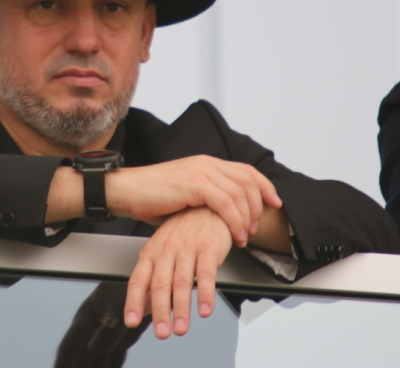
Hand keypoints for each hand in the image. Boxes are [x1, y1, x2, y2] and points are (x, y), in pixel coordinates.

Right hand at [106, 155, 280, 247]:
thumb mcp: (184, 196)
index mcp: (205, 163)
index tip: (274, 203)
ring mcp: (201, 171)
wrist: (125, 191)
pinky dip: (235, 221)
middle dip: (258, 206)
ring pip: (240, 193)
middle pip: (248, 180)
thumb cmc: (150, 197)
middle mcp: (206, 163)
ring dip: (247, 218)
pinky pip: (226, 203)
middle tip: (256, 228)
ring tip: (244, 236)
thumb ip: (205, 200)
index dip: (264, 187)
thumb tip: (221, 217)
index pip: (245, 170)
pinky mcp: (194, 184)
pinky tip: (235, 234)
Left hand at [123, 207, 232, 338]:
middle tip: (162, 332)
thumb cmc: (184, 230)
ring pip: (182, 282)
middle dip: (160, 311)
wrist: (207, 204)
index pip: (139, 279)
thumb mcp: (163, 252)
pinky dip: (206, 293)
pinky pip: (207, 273)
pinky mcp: (208, 247)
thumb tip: (144, 309)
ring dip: (182, 308)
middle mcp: (167, 250)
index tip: (131, 321)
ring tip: (181, 328)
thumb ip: (153, 280)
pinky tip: (205, 310)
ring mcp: (187, 248)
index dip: (134, 301)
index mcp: (152, 252)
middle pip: (160, 284)